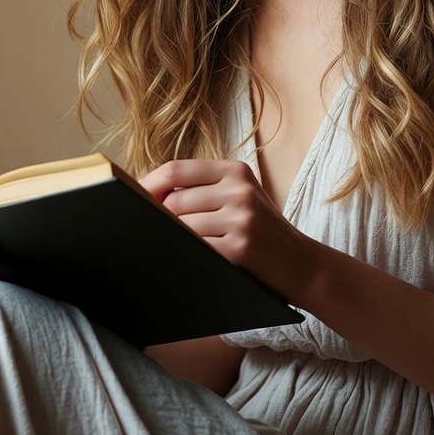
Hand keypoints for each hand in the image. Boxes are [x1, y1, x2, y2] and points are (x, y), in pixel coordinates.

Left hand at [138, 159, 314, 303]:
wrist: (302, 264)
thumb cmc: (262, 231)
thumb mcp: (241, 196)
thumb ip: (203, 189)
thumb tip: (149, 195)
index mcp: (235, 170)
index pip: (176, 170)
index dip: (148, 185)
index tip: (131, 199)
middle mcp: (239, 189)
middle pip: (174, 201)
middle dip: (159, 220)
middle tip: (148, 233)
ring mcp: (241, 217)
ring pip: (183, 227)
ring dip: (174, 240)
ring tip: (172, 249)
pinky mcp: (241, 246)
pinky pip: (197, 249)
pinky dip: (188, 256)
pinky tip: (190, 261)